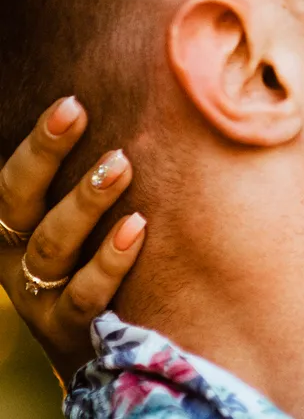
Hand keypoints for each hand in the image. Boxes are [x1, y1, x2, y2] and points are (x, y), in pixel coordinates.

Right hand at [0, 97, 145, 383]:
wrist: (101, 351)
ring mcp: (41, 297)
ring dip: (85, 201)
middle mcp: (18, 259)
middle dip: (45, 154)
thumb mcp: (88, 224)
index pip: (14, 179)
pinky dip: (110, 261)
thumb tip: (137, 111)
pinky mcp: (71, 331)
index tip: (71, 103)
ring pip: (51, 245)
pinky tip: (138, 227)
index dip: (38, 142)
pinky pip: (85, 295)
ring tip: (121, 164)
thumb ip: (99, 177)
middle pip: (19, 203)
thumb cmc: (99, 264)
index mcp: (17, 228)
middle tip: (79, 113)